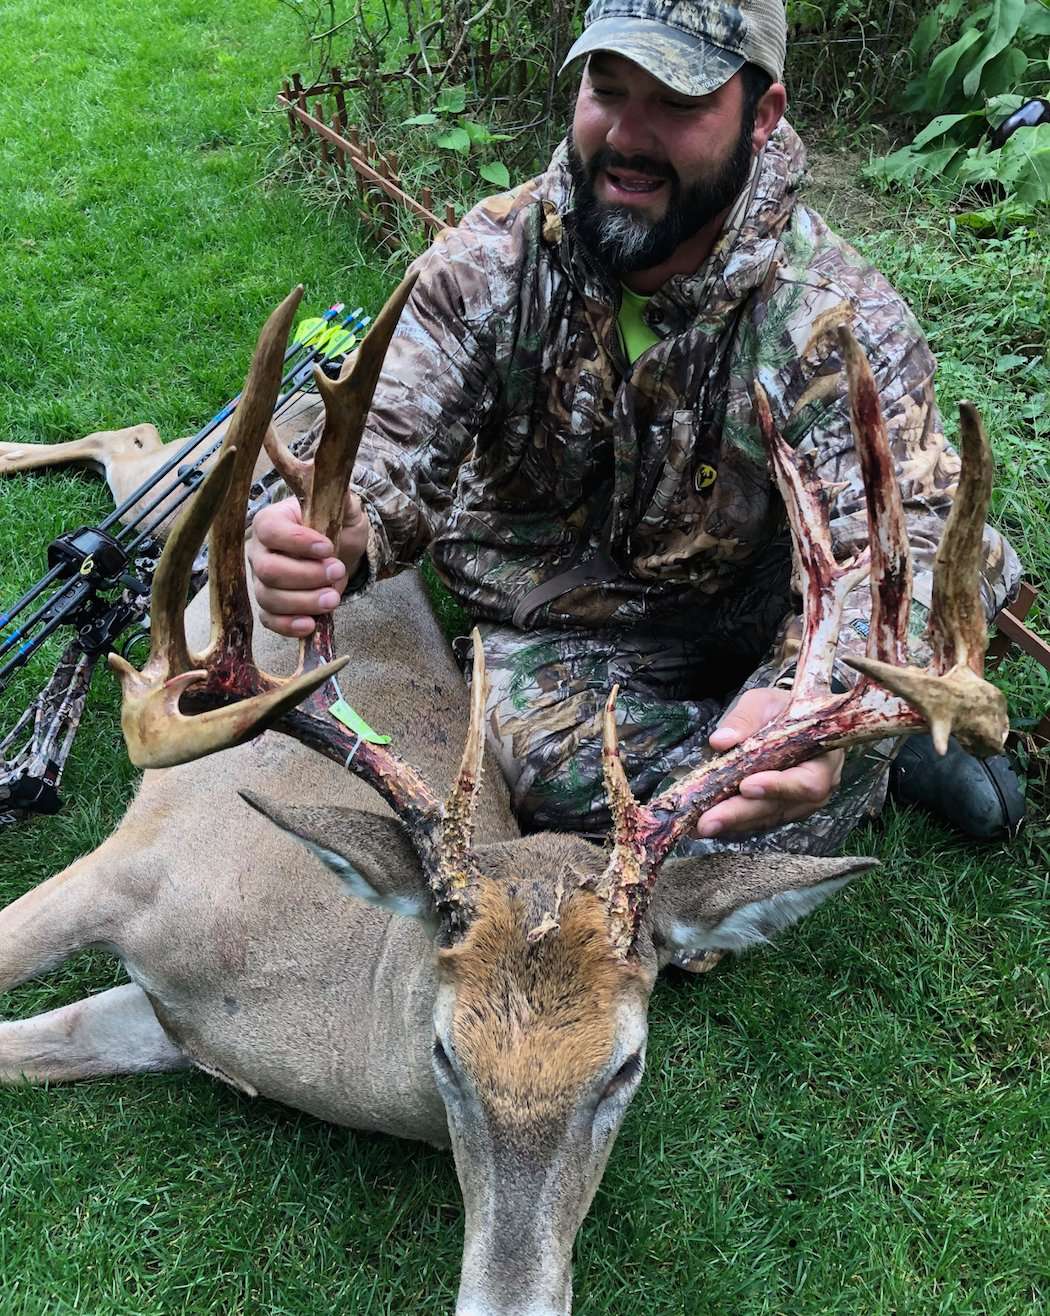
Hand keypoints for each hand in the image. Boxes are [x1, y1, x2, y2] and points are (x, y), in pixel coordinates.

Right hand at [248, 492, 368, 636]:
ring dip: (304, 602)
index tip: (328, 547)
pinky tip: (311, 624)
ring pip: (270, 597)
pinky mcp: (270, 605)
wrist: (339, 552)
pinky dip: (289, 626)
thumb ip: (339, 495)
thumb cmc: (335, 525)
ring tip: (333, 598)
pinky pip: (270, 620)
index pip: (270, 530)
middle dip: (306, 575)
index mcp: (270, 521)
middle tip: (337, 571)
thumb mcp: (343, 507)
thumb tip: (335, 479)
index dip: (297, 542)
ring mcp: (261, 580)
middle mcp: (259, 551)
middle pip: (269, 569)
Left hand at [695, 687, 844, 837]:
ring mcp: (799, 804)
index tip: (745, 786)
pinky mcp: (780, 811)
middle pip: (782, 808)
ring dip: (733, 824)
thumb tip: (720, 741)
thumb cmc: (781, 708)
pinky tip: (708, 823)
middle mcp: (816, 788)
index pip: (808, 781)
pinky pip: (758, 822)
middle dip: (742, 814)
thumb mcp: (763, 702)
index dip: (778, 787)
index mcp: (823, 757)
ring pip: (767, 819)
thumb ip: (744, 719)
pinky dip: (732, 824)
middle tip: (708, 821)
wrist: (788, 718)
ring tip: (700, 824)